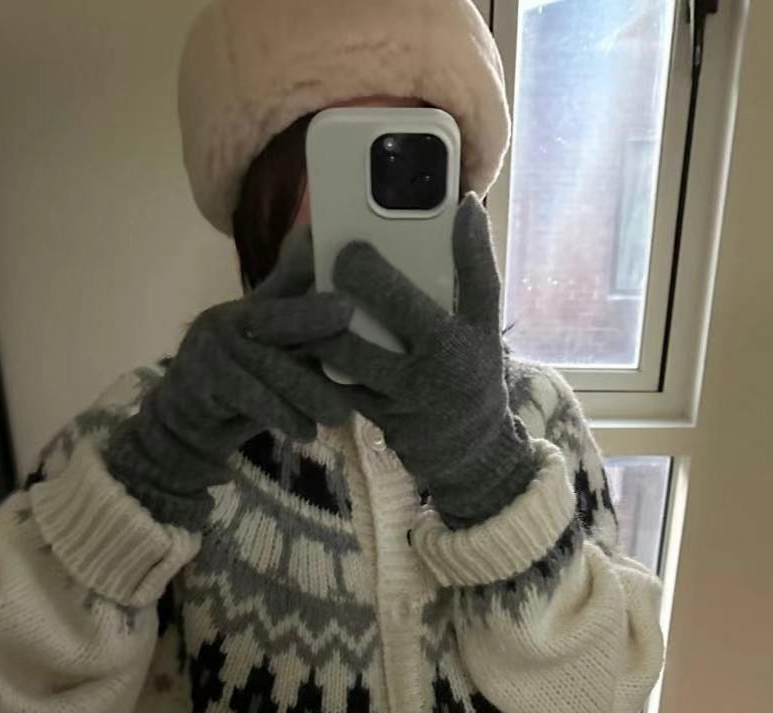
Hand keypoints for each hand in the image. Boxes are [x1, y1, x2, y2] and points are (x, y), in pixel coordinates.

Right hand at [105, 229, 353, 530]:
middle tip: (358, 350)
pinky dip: (282, 416)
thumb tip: (348, 308)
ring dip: (308, 393)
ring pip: (269, 367)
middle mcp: (226, 319)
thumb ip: (302, 331)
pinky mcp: (201, 381)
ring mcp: (209, 348)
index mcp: (247, 307)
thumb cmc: (241, 389)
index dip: (312, 279)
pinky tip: (307, 432)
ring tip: (339, 415)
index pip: (285, 285)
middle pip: (277, 320)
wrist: (184, 425)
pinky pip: (251, 398)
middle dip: (317, 326)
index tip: (349, 291)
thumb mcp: (272, 356)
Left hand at [313, 196, 537, 528]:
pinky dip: (314, 362)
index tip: (345, 248)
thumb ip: (475, 264)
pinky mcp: (372, 421)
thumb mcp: (486, 320)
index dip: (362, 272)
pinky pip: (336, 388)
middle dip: (318, 305)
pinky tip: (295, 338)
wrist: (473, 448)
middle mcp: (415, 376)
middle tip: (303, 277)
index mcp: (444, 342)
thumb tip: (467, 203)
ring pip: (334, 365)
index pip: (397, 300)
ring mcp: (390, 403)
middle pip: (349, 337)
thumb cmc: (477, 369)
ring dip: (306, 334)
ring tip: (286, 306)